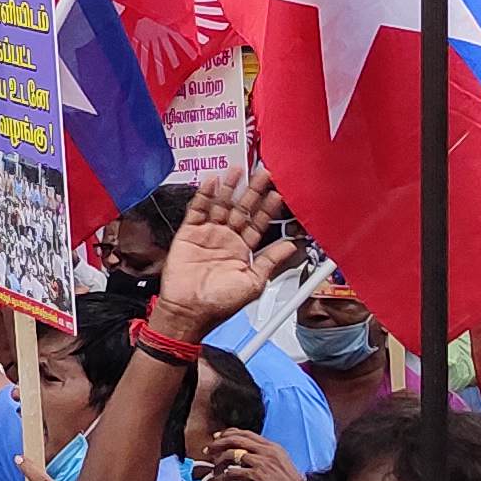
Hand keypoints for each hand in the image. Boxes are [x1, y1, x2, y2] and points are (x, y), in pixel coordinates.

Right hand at [154, 168, 292, 324]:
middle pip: (242, 209)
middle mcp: (227, 239)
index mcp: (243, 250)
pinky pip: (197, 210)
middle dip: (253, 191)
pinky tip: (212, 182)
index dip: (268, 208)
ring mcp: (208, 235)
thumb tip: (291, 245)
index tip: (278, 193)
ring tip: (238, 170)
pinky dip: (203, 195)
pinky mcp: (188, 233)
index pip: (259, 224)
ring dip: (229, 188)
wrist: (189, 310)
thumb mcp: (254, 282)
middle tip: (263, 173)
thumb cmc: (220, 303)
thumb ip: (270, 261)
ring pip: (221, 205)